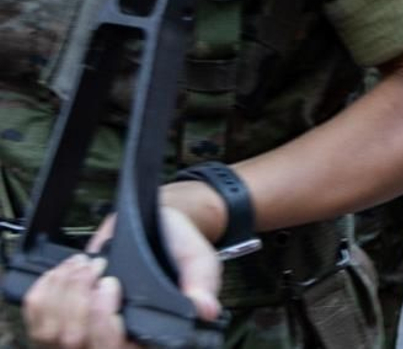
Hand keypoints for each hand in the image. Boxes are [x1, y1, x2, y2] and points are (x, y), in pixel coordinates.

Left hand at [24, 208, 220, 348]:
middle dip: (79, 301)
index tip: (110, 286)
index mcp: (148, 335)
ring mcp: (87, 331)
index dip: (103, 327)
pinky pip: (38, 319)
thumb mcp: (198, 260)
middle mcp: (116, 338)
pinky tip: (68, 272)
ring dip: (63, 291)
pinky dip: (47, 291)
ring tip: (86, 265)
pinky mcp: (65, 317)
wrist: (157, 224)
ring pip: (52, 334)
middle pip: (77, 343)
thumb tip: (205, 310)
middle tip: (98, 268)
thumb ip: (201, 283)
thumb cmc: (178, 246)